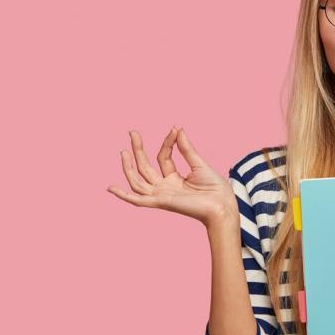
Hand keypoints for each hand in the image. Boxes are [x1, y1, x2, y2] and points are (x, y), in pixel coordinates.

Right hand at [107, 127, 237, 228]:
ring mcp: (162, 195)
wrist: (222, 205)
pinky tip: (111, 187)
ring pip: (138, 181)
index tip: (174, 129)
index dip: (167, 142)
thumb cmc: (215, 188)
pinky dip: (124, 196)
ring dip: (129, 167)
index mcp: (174, 179)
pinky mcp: (161, 202)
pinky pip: (138, 200)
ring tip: (124, 150)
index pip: (163, 157)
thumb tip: (178, 129)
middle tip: (132, 132)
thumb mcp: (199, 164)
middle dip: (138, 150)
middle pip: (145, 167)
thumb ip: (186, 149)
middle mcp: (165, 187)